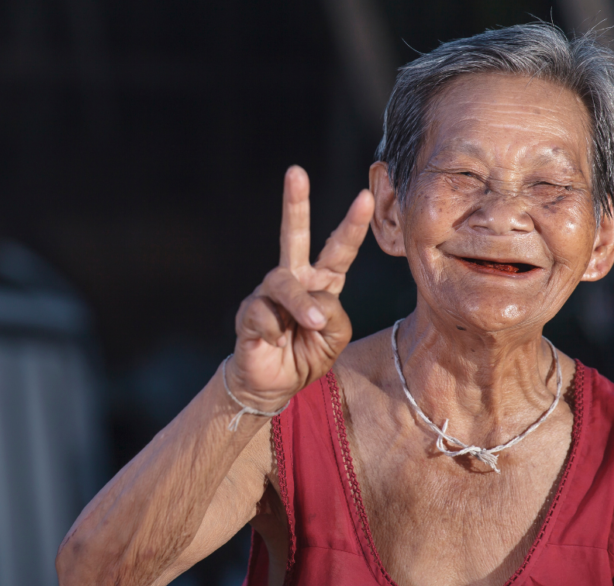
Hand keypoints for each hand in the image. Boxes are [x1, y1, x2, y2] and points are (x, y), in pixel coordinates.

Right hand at [228, 166, 374, 410]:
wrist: (273, 385)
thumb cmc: (306, 355)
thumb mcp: (335, 337)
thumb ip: (334, 315)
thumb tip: (313, 300)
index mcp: (322, 283)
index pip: (339, 249)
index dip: (352, 224)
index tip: (365, 196)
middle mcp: (294, 280)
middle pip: (293, 235)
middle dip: (294, 202)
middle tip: (296, 171)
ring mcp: (268, 294)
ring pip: (285, 283)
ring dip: (301, 306)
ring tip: (312, 325)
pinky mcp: (248, 312)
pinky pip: (264, 313)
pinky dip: (275, 332)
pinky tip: (276, 342)